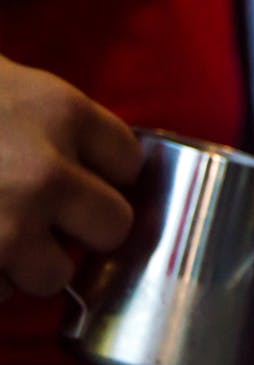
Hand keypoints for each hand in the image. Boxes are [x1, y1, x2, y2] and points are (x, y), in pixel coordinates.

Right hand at [0, 57, 139, 299]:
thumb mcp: (16, 90)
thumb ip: (64, 130)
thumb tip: (110, 176)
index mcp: (62, 115)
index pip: (130, 162)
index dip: (107, 172)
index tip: (85, 171)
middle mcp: (43, 173)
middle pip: (113, 226)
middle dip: (85, 227)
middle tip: (50, 214)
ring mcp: (3, 225)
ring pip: (55, 274)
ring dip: (30, 262)